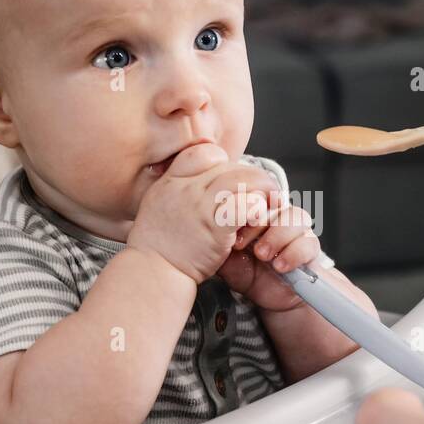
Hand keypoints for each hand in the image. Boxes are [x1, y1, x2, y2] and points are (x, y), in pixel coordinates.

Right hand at [125, 144, 281, 284]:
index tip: (232, 178)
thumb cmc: (158, 246)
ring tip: (271, 202)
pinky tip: (257, 217)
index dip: (225, 161)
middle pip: (231, 166)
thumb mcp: (158, 205)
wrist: (153, 271)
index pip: (205, 152)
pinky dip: (257, 208)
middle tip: (266, 190)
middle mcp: (186, 188)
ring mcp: (200, 205)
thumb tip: (202, 181)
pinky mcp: (215, 226)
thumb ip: (178, 189)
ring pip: (242, 180)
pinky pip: (245, 205)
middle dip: (254, 177)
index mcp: (172, 181)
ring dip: (263, 189)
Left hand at [217, 202, 320, 310]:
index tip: (232, 222)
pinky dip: (293, 254)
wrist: (268, 297)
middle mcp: (277, 217)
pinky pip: (308, 243)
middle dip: (257, 222)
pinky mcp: (309, 249)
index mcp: (256, 212)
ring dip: (277, 236)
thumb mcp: (223, 255)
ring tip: (262, 255)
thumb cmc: (246, 272)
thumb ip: (218, 238)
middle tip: (240, 242)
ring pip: (296, 216)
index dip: (247, 202)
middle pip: (276, 201)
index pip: (257, 192)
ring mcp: (296, 231)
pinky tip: (279, 266)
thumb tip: (210, 224)